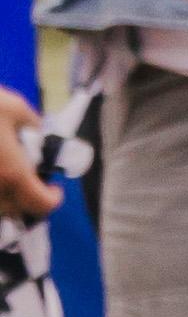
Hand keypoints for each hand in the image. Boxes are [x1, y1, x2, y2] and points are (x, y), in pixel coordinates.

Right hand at [0, 88, 60, 221]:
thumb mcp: (12, 106)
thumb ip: (31, 123)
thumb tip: (36, 128)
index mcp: (13, 175)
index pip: (42, 204)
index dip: (53, 197)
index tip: (53, 186)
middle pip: (15, 211)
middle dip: (26, 198)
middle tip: (27, 179)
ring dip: (3, 197)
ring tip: (4, 174)